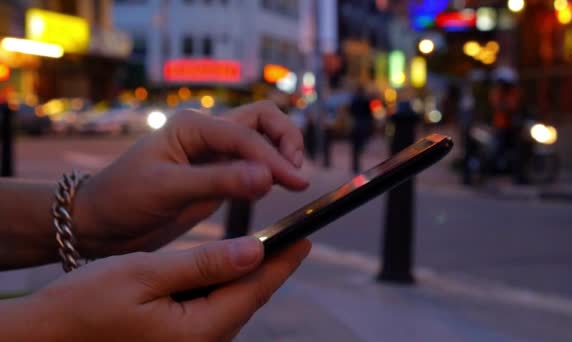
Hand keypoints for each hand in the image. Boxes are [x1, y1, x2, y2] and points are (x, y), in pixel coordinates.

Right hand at [6, 237, 310, 340]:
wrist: (43, 338)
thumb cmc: (85, 305)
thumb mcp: (145, 275)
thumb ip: (204, 264)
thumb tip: (256, 249)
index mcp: (199, 330)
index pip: (255, 290)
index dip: (283, 262)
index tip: (306, 238)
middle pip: (247, 300)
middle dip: (270, 268)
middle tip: (291, 238)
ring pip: (231, 306)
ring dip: (247, 277)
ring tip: (265, 247)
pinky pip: (212, 314)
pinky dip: (223, 288)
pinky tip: (225, 270)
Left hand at [73, 101, 307, 256]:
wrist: (103, 223)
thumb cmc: (124, 199)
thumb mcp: (167, 189)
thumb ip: (218, 181)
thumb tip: (267, 177)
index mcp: (192, 126)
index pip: (246, 134)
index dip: (273, 157)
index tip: (293, 182)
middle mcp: (207, 133)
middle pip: (263, 119)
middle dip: (286, 140)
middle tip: (296, 174)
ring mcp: (214, 153)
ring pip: (262, 139)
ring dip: (281, 153)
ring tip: (292, 182)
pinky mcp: (218, 175)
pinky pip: (253, 165)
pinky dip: (270, 172)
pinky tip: (273, 188)